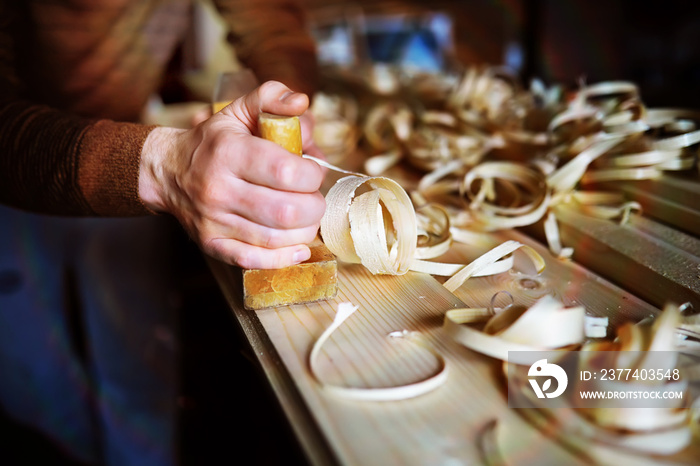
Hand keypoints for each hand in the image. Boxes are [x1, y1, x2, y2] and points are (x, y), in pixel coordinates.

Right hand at [139, 81, 325, 268]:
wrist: (168, 172)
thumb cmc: (213, 142)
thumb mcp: (238, 111)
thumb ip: (272, 98)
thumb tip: (301, 103)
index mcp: (229, 152)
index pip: (286, 171)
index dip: (312, 174)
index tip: (313, 171)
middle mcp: (219, 189)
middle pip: (286, 210)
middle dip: (313, 206)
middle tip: (313, 198)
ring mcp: (214, 221)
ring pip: (275, 238)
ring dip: (304, 230)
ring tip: (306, 217)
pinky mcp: (212, 245)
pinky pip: (254, 260)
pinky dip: (284, 258)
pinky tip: (299, 248)